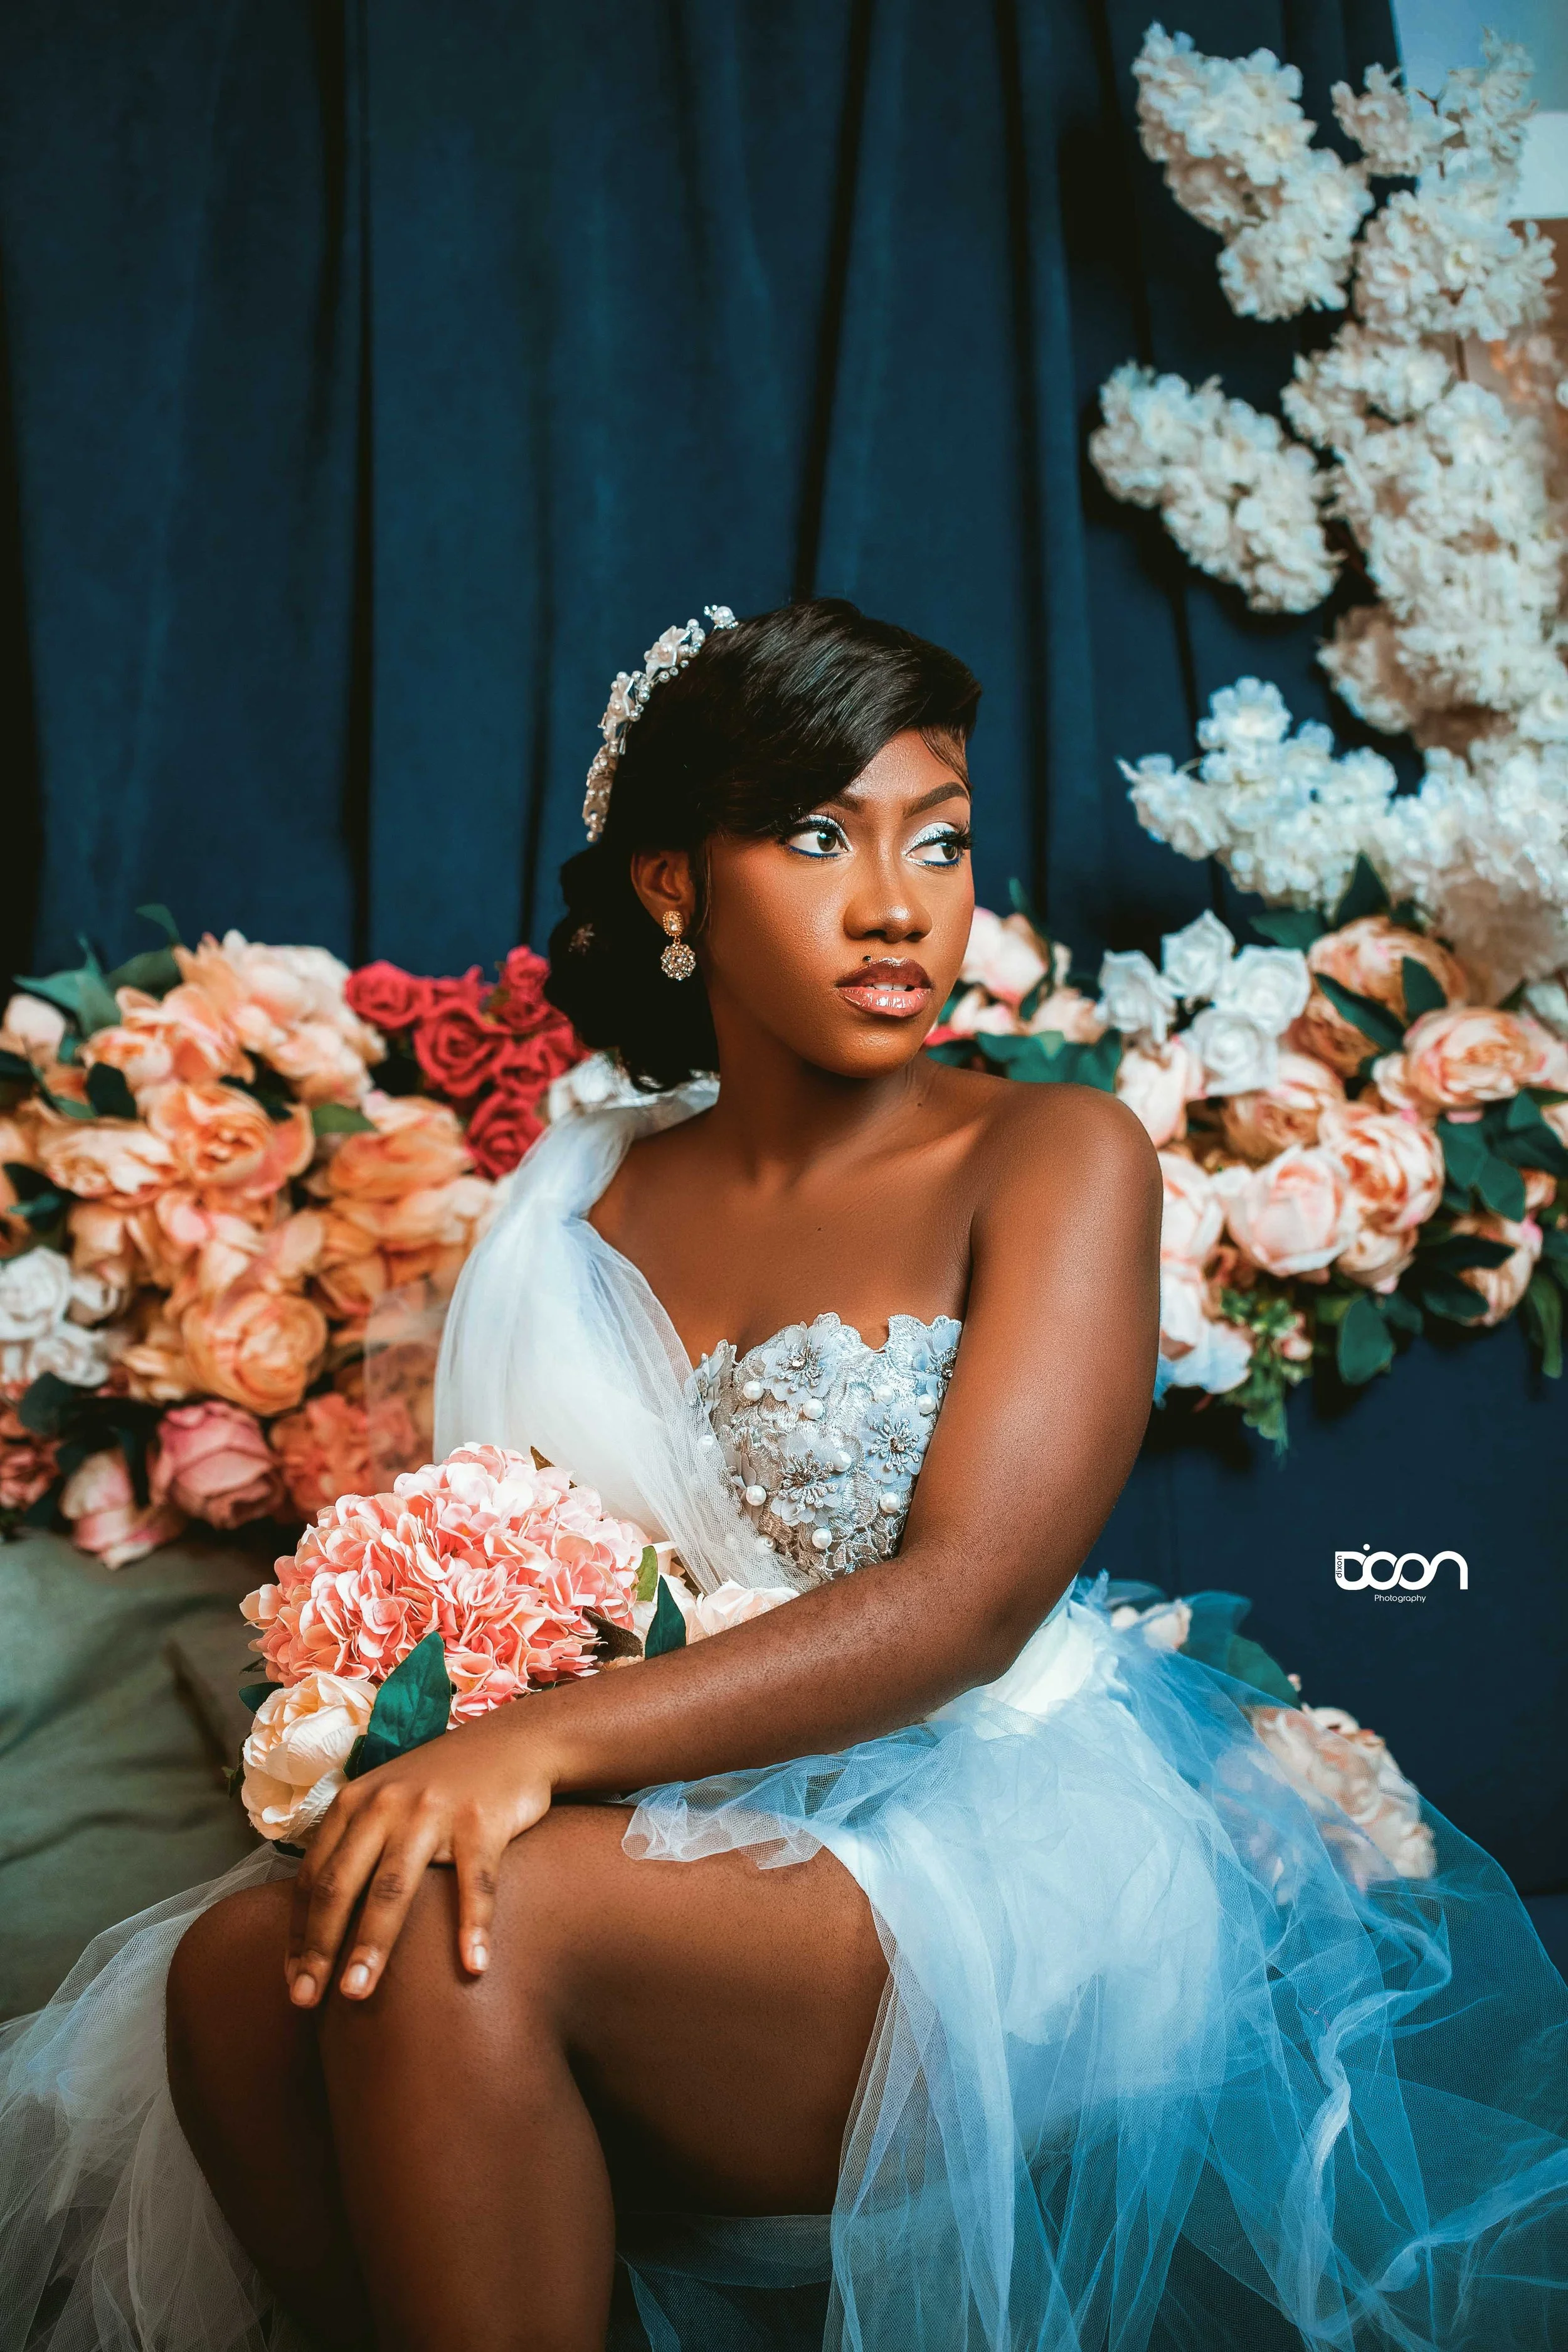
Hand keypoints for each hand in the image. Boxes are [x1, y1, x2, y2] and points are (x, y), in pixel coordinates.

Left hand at [284, 1710, 555, 2007]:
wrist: (512, 1741)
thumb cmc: (442, 1783)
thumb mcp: (386, 1798)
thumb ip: (353, 1842)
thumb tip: (316, 1915)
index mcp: (354, 1803)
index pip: (311, 1877)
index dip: (298, 1933)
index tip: (291, 1980)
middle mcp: (386, 1805)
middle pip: (341, 1886)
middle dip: (319, 1947)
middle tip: (305, 2000)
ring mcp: (433, 1811)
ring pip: (393, 1888)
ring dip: (372, 1945)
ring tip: (357, 1994)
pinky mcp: (481, 1820)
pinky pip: (474, 1881)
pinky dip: (474, 1924)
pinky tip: (473, 1965)